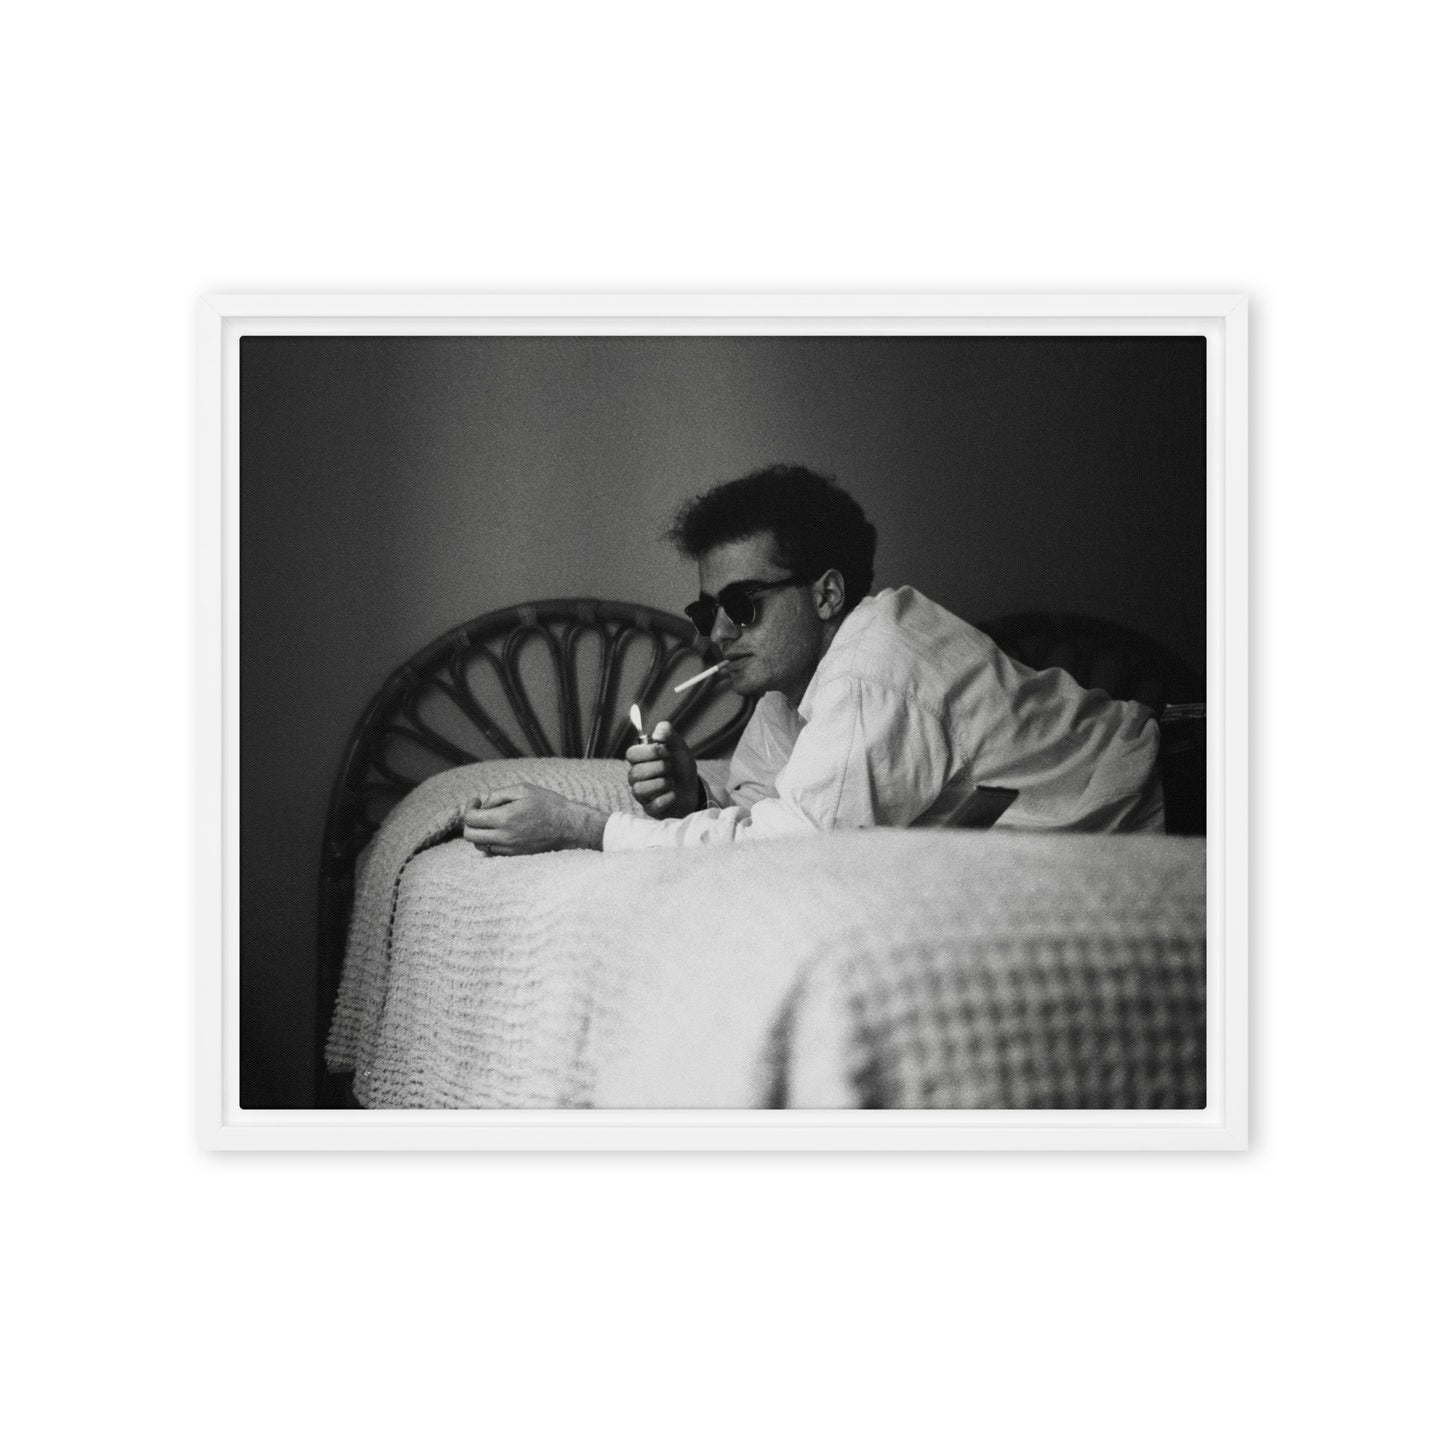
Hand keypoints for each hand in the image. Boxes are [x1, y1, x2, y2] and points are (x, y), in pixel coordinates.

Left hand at [461, 783, 605, 854]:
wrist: (570, 827)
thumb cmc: (549, 804)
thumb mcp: (524, 789)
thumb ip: (498, 794)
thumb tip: (484, 804)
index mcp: (505, 818)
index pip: (471, 819)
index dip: (469, 807)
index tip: (477, 800)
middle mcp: (504, 837)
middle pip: (470, 835)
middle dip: (470, 822)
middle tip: (479, 811)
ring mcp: (509, 849)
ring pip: (479, 845)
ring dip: (479, 832)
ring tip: (491, 821)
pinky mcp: (515, 855)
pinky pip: (492, 851)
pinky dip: (490, 841)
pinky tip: (500, 830)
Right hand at [626, 719, 700, 819]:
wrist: (693, 788)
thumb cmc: (680, 766)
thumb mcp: (678, 746)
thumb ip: (668, 734)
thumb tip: (658, 732)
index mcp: (640, 760)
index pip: (631, 754)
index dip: (648, 752)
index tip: (666, 750)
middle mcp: (637, 777)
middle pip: (634, 772)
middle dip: (657, 767)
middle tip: (670, 766)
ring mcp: (643, 795)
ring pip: (639, 789)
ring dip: (660, 783)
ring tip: (671, 781)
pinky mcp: (651, 809)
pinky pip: (653, 805)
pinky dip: (667, 797)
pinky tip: (673, 793)